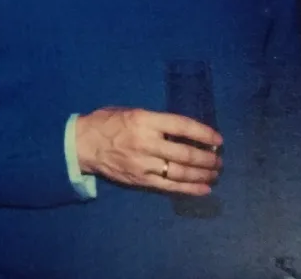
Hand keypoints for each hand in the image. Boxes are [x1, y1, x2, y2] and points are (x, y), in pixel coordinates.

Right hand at [75, 107, 222, 195]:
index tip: (218, 139)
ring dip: (202, 174)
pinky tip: (204, 188)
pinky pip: (169, 187)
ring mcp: (143, 164)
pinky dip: (190, 189)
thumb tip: (183, 129)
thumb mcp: (130, 112)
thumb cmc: (106, 123)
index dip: (203, 133)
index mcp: (144, 120)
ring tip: (214, 173)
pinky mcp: (140, 180)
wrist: (82, 144)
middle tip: (218, 160)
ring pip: (180, 172)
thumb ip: (154, 120)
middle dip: (207, 158)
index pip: (182, 126)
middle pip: (185, 153)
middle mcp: (146, 142)